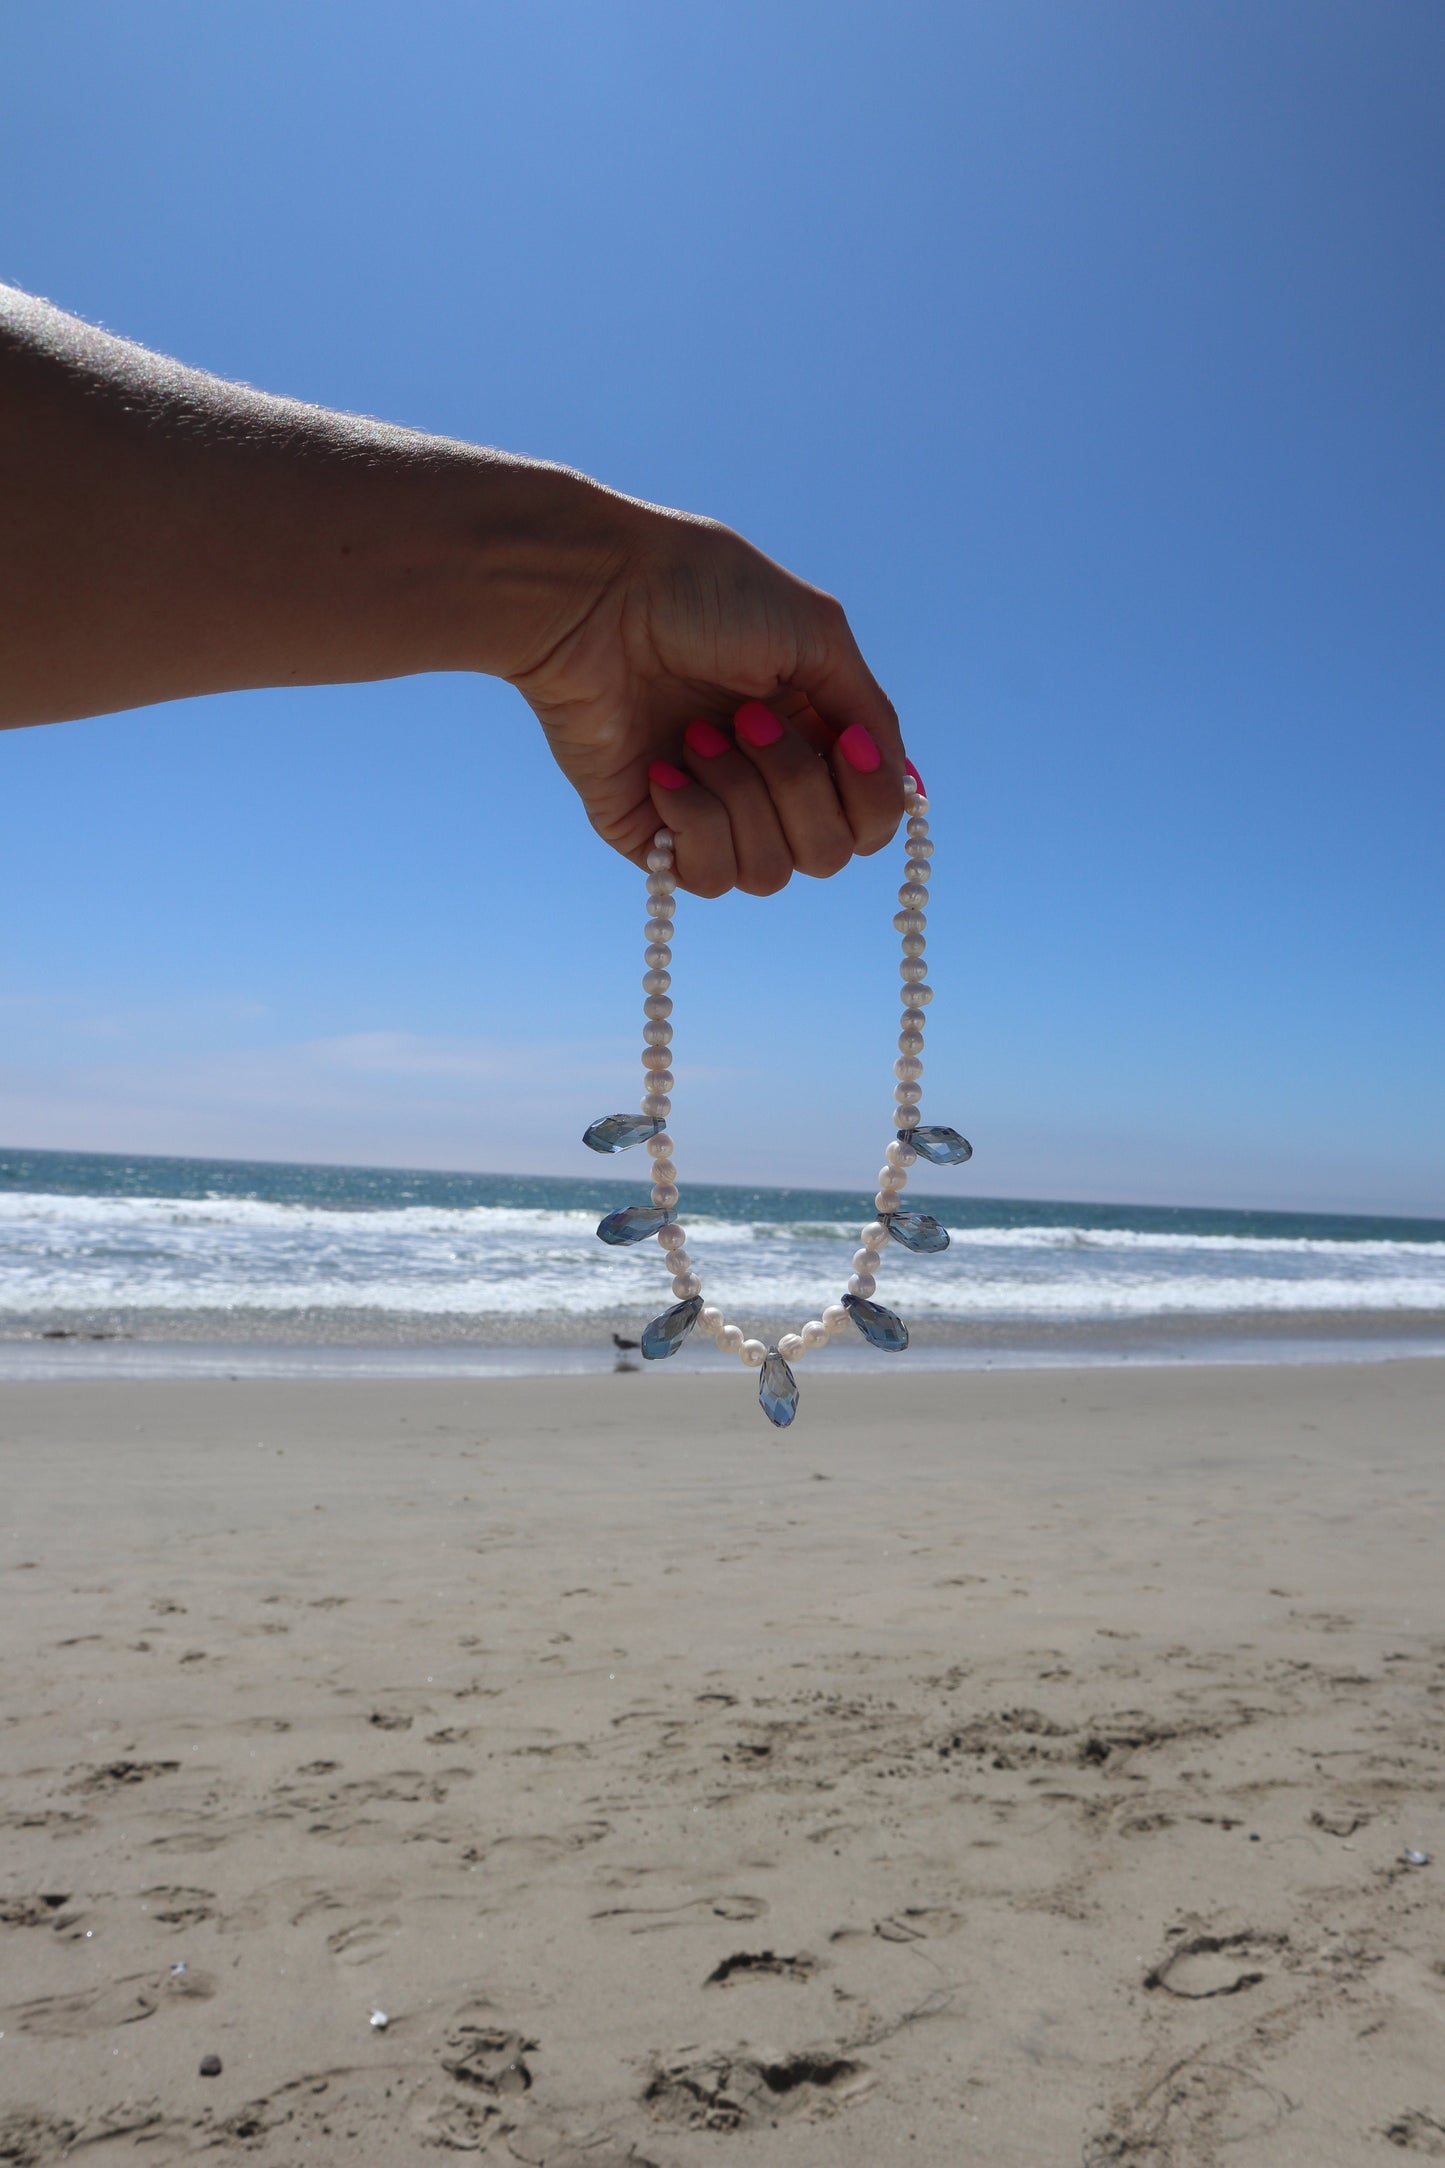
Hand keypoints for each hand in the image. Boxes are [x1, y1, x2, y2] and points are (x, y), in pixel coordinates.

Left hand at [508, 496, 907, 895]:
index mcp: (810, 733)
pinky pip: (705, 878)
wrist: (595, 597)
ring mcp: (708, 811)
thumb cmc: (701, 594)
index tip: (839, 739)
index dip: (868, 795)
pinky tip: (662, 770)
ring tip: (695, 733)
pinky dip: (695, 821)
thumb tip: (902, 790)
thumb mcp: (818, 633)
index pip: (872, 819)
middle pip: (828, 854)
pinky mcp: (650, 834)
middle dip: (795, 787)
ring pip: (769, 875)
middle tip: (745, 719)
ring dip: (741, 796)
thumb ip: (870, 714)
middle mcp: (765, 781)